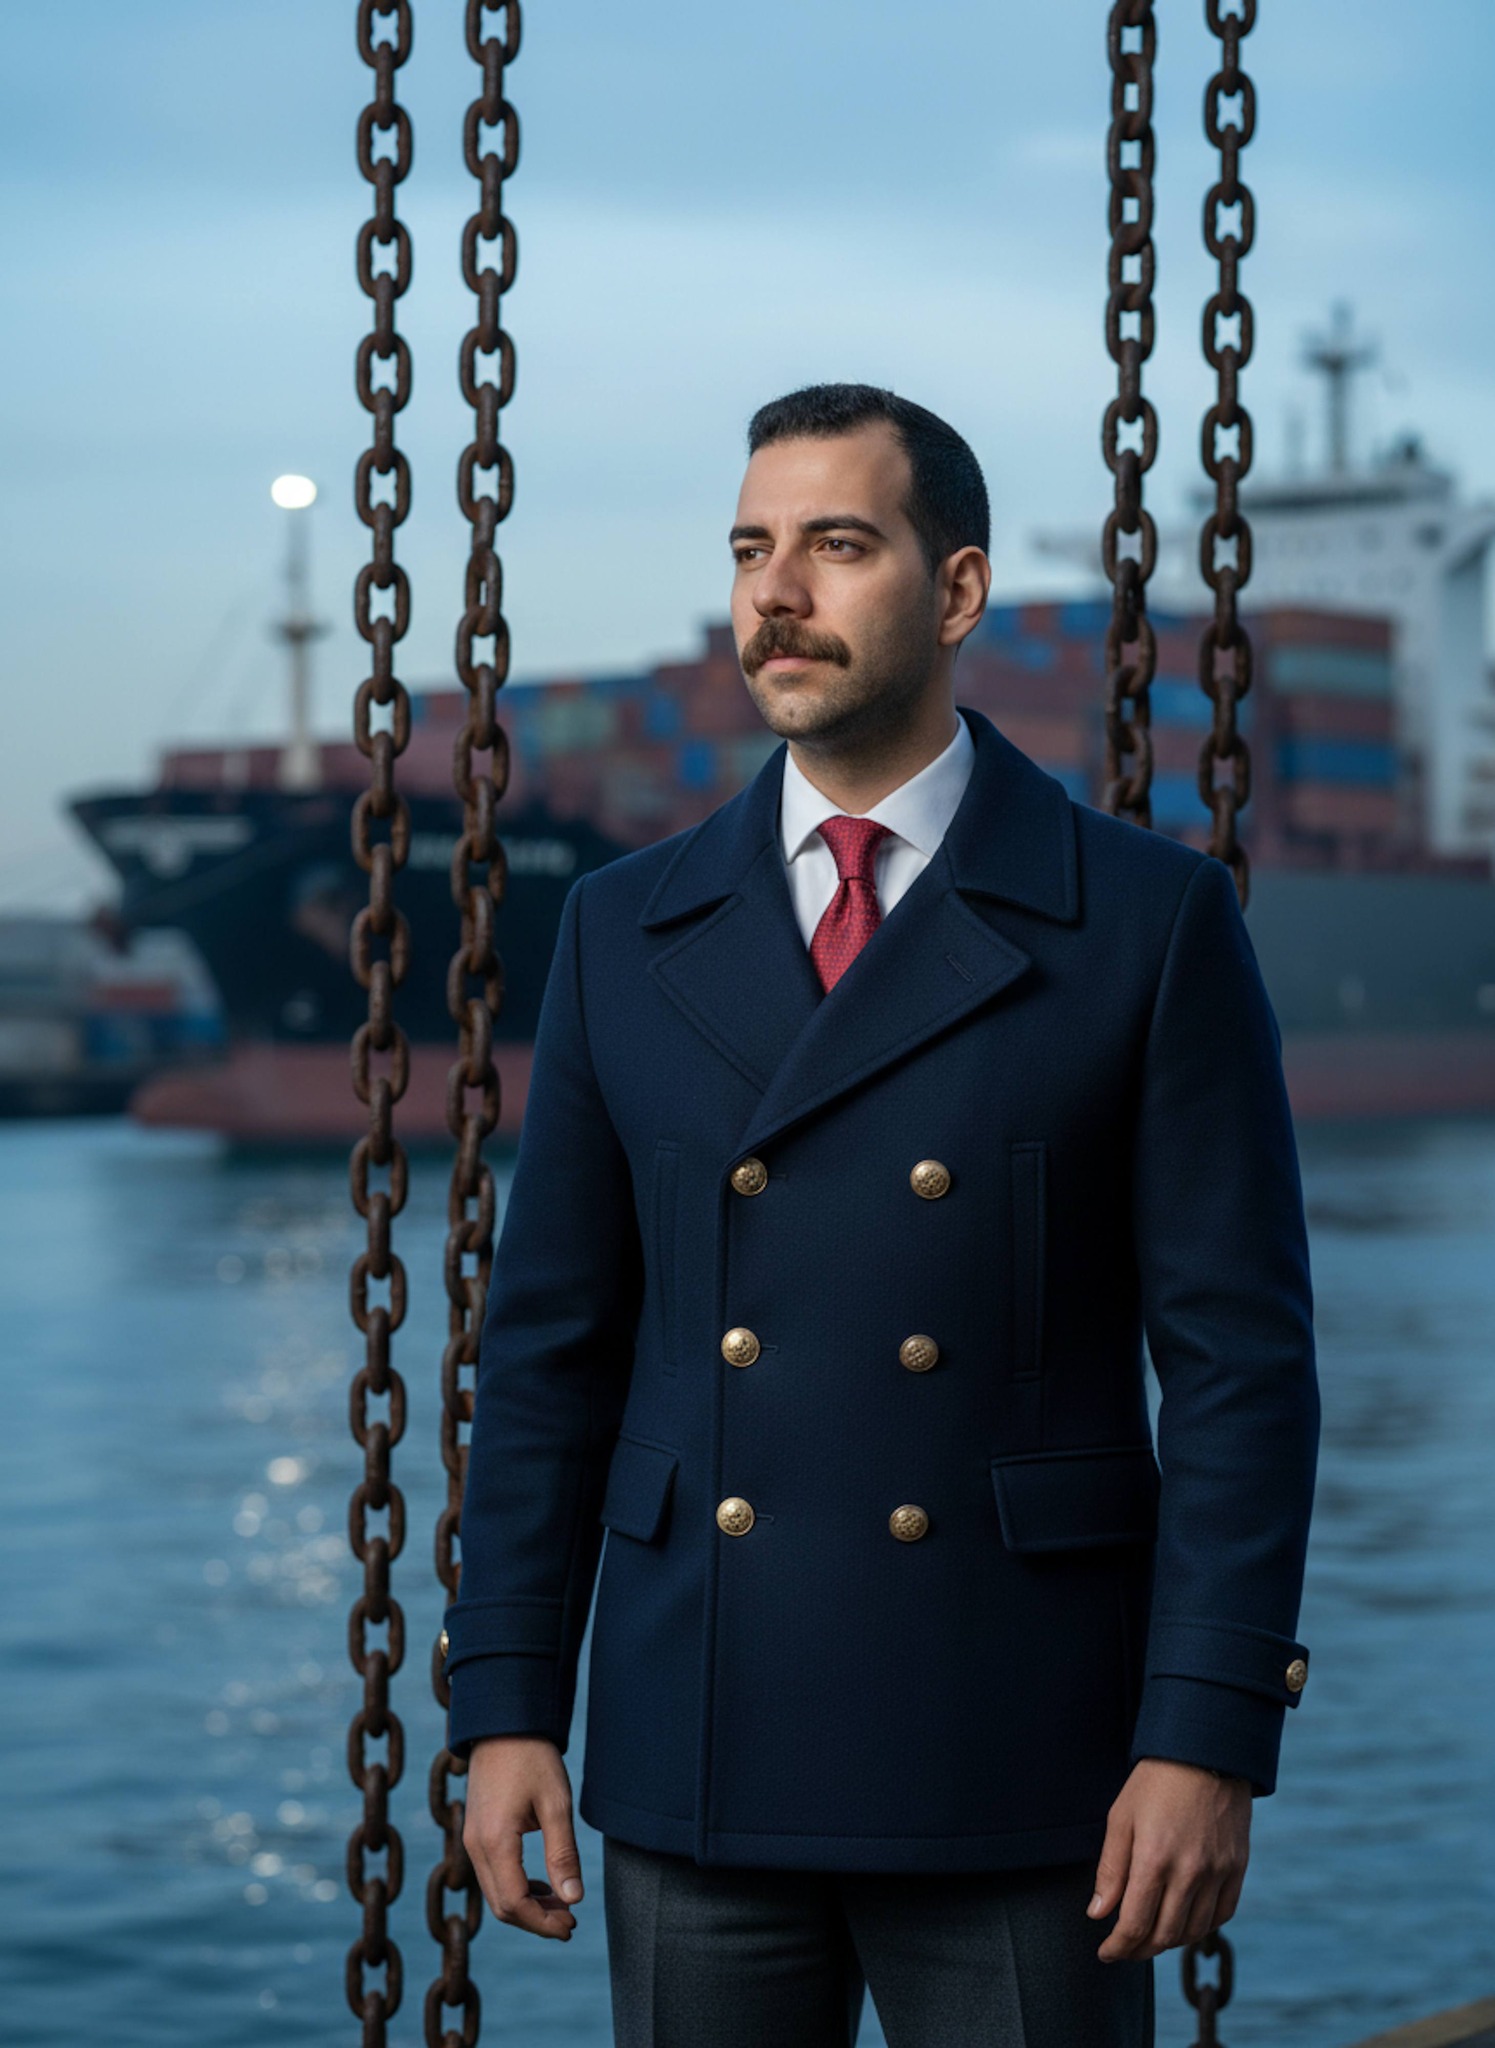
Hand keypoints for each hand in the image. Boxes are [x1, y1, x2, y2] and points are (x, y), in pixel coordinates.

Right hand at [462, 1735, 584, 1939]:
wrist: (503, 1722)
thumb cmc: (533, 1757)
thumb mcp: (555, 1804)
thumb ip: (563, 1854)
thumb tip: (573, 1900)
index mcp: (495, 1841)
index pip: (515, 1904)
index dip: (543, 1923)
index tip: (571, 1927)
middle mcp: (475, 1846)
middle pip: (502, 1906)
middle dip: (536, 1920)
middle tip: (571, 1922)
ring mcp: (471, 1839)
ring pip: (496, 1893)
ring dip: (527, 1906)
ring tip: (562, 1906)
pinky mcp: (475, 1832)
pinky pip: (492, 1875)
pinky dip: (516, 1888)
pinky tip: (543, 1884)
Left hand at [1087, 1758, 1250, 1961]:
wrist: (1206, 1753)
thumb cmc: (1155, 1782)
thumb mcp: (1121, 1818)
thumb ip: (1110, 1870)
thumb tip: (1098, 1914)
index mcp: (1153, 1859)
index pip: (1134, 1924)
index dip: (1118, 1947)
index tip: (1105, 1953)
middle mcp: (1189, 1872)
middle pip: (1164, 1935)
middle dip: (1139, 1950)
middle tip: (1124, 1950)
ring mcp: (1217, 1872)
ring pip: (1193, 1930)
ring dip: (1169, 1942)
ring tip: (1151, 1937)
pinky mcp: (1237, 1868)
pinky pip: (1222, 1914)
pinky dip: (1201, 1927)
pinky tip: (1185, 1923)